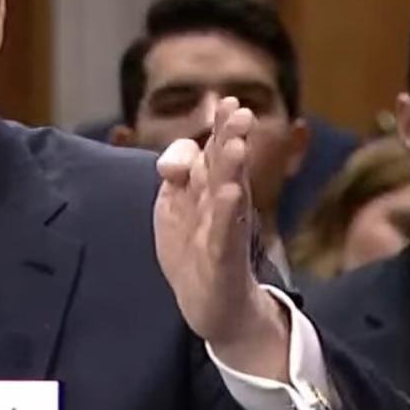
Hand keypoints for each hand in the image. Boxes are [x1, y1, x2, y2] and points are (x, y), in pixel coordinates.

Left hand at [153, 97, 288, 380]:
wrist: (214, 308)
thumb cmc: (195, 252)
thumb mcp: (175, 208)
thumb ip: (175, 178)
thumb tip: (169, 162)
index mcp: (208, 191)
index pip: (213, 152)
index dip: (220, 128)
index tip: (228, 102)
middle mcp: (220, 206)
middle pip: (224, 166)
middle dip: (230, 137)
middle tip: (240, 111)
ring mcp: (223, 232)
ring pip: (229, 195)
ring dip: (232, 169)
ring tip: (237, 145)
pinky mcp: (224, 260)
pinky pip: (226, 235)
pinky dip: (228, 215)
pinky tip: (232, 195)